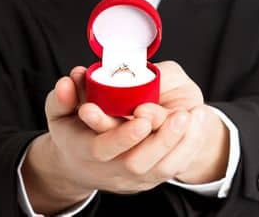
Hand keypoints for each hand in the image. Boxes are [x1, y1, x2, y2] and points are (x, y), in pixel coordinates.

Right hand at [75, 61, 230, 185]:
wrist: (82, 165)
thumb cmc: (73, 130)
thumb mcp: (59, 112)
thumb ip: (63, 95)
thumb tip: (72, 78)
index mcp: (85, 151)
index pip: (104, 149)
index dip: (124, 135)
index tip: (143, 115)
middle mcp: (109, 171)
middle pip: (138, 164)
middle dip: (162, 140)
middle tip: (182, 115)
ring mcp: (131, 180)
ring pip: (161, 169)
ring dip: (182, 143)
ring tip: (195, 115)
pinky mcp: (149, 180)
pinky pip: (173, 169)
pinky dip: (189, 147)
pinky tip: (198, 123)